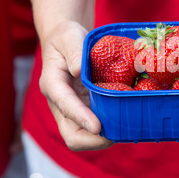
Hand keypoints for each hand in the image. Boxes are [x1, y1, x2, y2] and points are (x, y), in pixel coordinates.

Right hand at [39, 21, 113, 150]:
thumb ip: (74, 50)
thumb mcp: (70, 36)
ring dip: (102, 138)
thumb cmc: (67, 38)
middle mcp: (60, 103)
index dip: (80, 118)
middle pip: (70, 134)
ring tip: (124, 131)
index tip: (97, 127)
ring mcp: (72, 109)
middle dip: (91, 140)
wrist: (66, 42)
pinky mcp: (84, 109)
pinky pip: (94, 126)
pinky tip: (125, 121)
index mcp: (53, 84)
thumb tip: (78, 70)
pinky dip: (108, 128)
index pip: (64, 105)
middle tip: (116, 136)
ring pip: (83, 136)